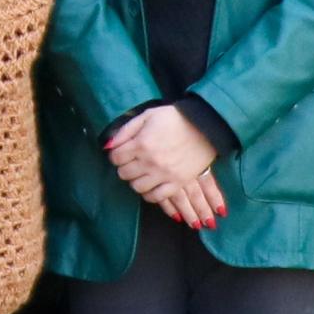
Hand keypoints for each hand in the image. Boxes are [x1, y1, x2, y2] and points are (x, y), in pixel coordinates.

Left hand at [105, 104, 226, 217]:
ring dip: (135, 181)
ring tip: (141, 173)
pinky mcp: (177, 183)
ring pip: (137, 187)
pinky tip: (151, 185)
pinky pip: (156, 197)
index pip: (115, 158)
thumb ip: (125, 131)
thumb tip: (108, 146)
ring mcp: (163, 174)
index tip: (122, 153)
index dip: (116, 155)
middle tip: (132, 162)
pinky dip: (149, 194)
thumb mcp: (147, 116)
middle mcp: (150, 162)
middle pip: (124, 174)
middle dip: (124, 167)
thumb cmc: (175, 118)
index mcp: (141, 144)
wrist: (205, 127)